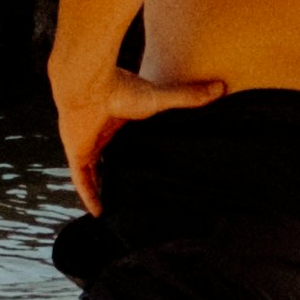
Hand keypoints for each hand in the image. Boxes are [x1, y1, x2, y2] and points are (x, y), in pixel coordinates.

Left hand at [59, 72, 228, 211]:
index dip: (134, 149)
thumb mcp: (160, 99)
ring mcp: (88, 142)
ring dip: (102, 184)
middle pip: (110, 154)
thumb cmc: (121, 88)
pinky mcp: (77, 153)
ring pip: (94, 169)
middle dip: (118, 169)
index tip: (148, 162)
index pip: (127, 136)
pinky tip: (98, 212)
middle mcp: (102, 130)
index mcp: (120, 116)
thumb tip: (221, 87)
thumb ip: (187, 97)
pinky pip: (81, 179)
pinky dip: (88, 195)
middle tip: (134, 191)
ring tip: (116, 205)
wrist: (88, 86)